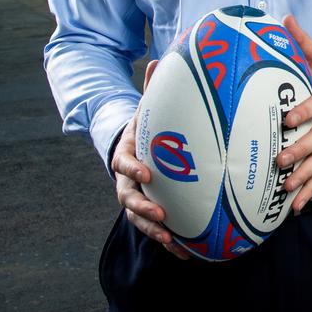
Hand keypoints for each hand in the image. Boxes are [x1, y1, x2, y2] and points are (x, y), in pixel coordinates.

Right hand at [111, 59, 189, 259]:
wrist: (134, 146)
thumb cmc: (147, 128)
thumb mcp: (146, 109)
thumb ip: (152, 90)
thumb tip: (158, 59)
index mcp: (126, 154)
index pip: (124, 164)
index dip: (133, 170)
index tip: (148, 173)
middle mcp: (127, 180)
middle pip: (128, 199)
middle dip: (145, 209)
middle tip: (163, 216)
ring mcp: (136, 198)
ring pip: (140, 219)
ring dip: (156, 232)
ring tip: (174, 242)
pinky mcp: (149, 211)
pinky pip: (156, 229)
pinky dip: (170, 242)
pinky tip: (187, 253)